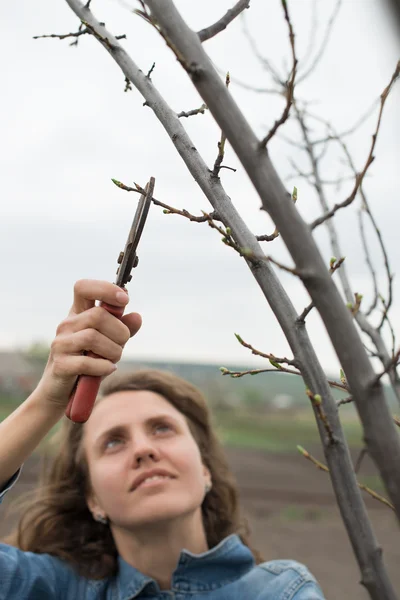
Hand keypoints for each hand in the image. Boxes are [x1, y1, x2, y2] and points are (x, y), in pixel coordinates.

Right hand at [36, 279, 141, 408]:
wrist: (62, 393)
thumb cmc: (89, 363)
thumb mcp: (110, 343)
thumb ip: (123, 329)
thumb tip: (137, 316)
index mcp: (78, 314)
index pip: (83, 287)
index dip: (105, 288)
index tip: (125, 299)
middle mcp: (67, 325)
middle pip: (98, 315)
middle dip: (120, 332)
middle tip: (121, 345)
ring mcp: (61, 344)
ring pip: (93, 337)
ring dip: (113, 351)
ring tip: (113, 360)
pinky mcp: (60, 365)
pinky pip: (87, 362)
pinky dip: (104, 367)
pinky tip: (108, 369)